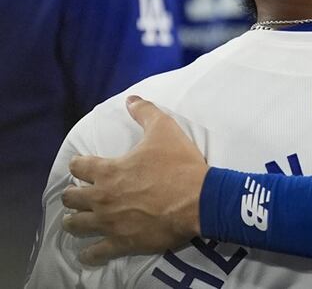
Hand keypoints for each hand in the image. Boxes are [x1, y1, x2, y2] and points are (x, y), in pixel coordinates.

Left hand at [61, 96, 208, 264]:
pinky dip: (89, 253)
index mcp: (108, 171)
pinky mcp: (121, 242)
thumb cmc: (180, 164)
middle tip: (79, 194)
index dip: (79, 165)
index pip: (78, 167)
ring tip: (77, 221)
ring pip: (76, 225)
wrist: (199, 200)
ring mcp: (109, 222)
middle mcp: (102, 197)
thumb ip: (145, 113)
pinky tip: (87, 253)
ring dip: (74, 221)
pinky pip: (95, 252)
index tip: (83, 167)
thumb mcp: (165, 130)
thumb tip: (131, 99)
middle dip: (72, 195)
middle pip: (71, 198)